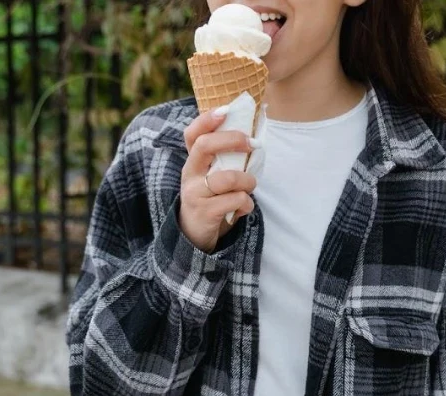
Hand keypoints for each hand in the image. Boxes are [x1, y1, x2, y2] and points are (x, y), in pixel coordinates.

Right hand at [179, 107, 256, 253]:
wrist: (194, 234)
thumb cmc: (212, 199)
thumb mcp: (213, 177)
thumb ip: (227, 160)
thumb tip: (255, 137)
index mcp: (193, 162)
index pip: (192, 134)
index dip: (206, 120)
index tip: (226, 111)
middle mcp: (190, 174)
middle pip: (205, 146)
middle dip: (232, 140)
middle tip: (251, 144)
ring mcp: (195, 193)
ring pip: (227, 178)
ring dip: (247, 180)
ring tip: (250, 186)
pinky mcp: (205, 212)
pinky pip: (235, 200)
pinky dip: (247, 204)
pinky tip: (244, 208)